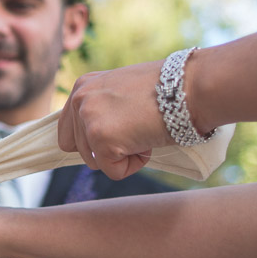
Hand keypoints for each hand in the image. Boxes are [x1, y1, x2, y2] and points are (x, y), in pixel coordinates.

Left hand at [57, 62, 169, 180]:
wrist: (188, 87)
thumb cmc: (165, 90)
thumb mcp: (122, 91)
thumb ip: (102, 108)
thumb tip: (95, 136)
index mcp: (82, 86)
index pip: (68, 131)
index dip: (94, 142)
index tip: (118, 134)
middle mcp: (79, 100)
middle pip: (80, 151)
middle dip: (109, 150)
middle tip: (137, 129)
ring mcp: (88, 119)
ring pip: (96, 163)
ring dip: (123, 156)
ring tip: (143, 131)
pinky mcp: (100, 139)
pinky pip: (113, 171)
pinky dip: (133, 165)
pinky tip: (147, 140)